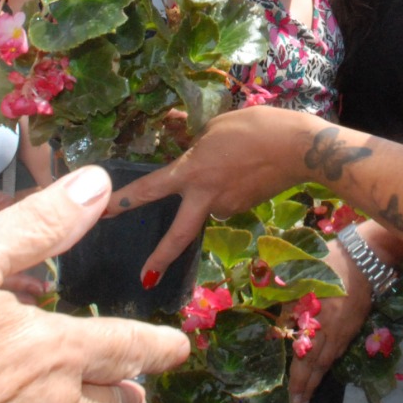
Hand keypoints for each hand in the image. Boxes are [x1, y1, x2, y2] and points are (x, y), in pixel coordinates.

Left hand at [106, 106, 325, 278]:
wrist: (299, 148)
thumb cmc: (256, 127)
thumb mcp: (216, 124)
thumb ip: (192, 135)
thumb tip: (175, 128)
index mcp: (192, 172)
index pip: (149, 190)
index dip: (124, 202)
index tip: (103, 215)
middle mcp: (205, 196)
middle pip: (178, 235)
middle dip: (160, 258)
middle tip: (145, 278)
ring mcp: (226, 206)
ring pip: (206, 205)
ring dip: (208, 193)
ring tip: (235, 161)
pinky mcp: (244, 208)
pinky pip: (225, 200)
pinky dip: (226, 189)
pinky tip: (244, 169)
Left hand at [289, 246, 371, 402]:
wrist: (364, 256)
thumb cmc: (327, 262)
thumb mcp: (301, 278)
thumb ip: (288, 303)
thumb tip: (278, 326)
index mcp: (318, 319)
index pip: (306, 356)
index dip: (299, 378)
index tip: (292, 397)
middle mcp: (332, 329)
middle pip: (318, 364)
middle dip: (308, 387)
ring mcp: (345, 329)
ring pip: (330, 359)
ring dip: (318, 379)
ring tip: (308, 395)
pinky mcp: (354, 324)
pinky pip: (339, 349)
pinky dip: (329, 363)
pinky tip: (323, 369)